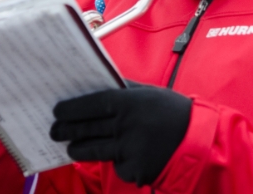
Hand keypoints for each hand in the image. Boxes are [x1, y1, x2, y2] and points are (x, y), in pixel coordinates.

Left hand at [50, 82, 191, 186]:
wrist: (198, 141)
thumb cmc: (172, 113)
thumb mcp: (149, 94)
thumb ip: (124, 90)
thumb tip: (98, 82)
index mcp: (129, 103)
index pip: (91, 105)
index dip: (71, 109)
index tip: (57, 111)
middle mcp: (126, 126)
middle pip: (86, 129)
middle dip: (66, 131)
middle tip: (53, 130)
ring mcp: (129, 150)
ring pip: (94, 151)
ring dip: (78, 149)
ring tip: (70, 147)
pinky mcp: (134, 170)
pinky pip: (116, 166)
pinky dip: (116, 162)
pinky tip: (123, 156)